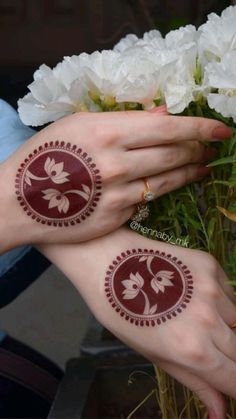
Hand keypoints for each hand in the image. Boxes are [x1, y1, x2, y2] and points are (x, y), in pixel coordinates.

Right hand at [0, 108, 231, 252]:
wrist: (18, 201)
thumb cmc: (44, 156)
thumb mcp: (79, 124)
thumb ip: (123, 119)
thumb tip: (162, 115)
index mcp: (107, 133)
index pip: (168, 128)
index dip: (200, 128)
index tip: (222, 129)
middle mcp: (117, 165)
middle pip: (174, 154)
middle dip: (199, 150)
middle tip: (211, 147)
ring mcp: (118, 196)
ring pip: (168, 181)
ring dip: (191, 172)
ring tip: (203, 166)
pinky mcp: (116, 218)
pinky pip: (148, 201)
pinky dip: (164, 190)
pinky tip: (172, 184)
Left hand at [39, 227, 235, 418]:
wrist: (108, 260)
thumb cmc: (121, 312)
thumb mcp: (153, 353)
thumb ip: (193, 381)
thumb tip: (220, 413)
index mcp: (192, 350)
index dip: (234, 386)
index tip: (227, 381)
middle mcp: (209, 321)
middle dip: (230, 358)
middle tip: (203, 347)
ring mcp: (213, 289)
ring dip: (225, 327)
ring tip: (192, 317)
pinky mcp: (211, 265)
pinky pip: (229, 293)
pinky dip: (219, 302)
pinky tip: (192, 296)